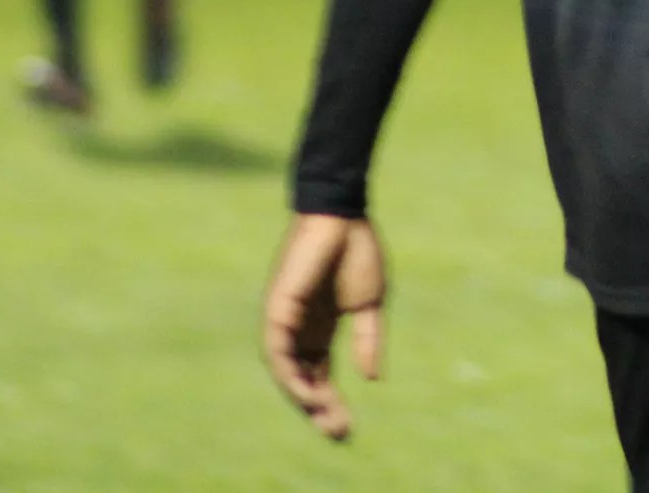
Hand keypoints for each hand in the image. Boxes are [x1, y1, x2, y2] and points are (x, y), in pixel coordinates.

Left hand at [263, 213, 386, 441]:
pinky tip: (308, 393)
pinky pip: (277, 351)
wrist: (343, 214)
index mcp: (319, 327)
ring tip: (325, 420)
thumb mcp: (370, 304)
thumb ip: (368, 338)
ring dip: (303, 398)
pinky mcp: (278, 306)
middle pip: (301, 378)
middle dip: (318, 408)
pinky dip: (290, 375)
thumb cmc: (357, 250)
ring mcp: (285, 318)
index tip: (348, 427)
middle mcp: (298, 327)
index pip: (318, 374)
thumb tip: (372, 377)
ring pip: (286, 371)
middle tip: (339, 434)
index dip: (331, 401)